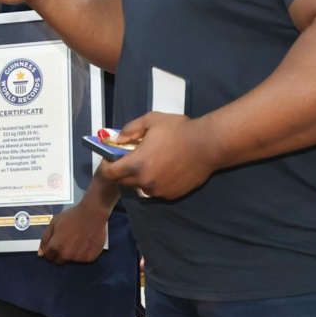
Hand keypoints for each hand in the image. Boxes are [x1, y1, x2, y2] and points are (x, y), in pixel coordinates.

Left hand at [38, 198, 108, 264]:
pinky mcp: (89, 258)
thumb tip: (41, 254)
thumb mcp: (54, 223)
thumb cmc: (72, 216)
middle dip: (60, 253)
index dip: (52, 249)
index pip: (49, 256)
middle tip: (68, 241)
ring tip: (79, 239)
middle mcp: (66, 255)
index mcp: (55, 247)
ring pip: (72, 260)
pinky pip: (83, 259)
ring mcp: (78, 258)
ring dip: (73, 253)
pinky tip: (86, 242)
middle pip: (59, 261)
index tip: (58, 242)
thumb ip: (45, 239)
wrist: (93, 214)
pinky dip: (84, 253)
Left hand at [99, 112, 220, 200]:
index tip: (112, 157)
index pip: (109, 173)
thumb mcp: (150, 121)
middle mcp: (144, 182)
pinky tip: (166, 169)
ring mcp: (158, 191)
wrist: (208, 145)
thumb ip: (129, 130)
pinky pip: (156, 191)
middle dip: (123, 170)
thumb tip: (116, 140)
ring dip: (140, 177)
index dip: (107, 164)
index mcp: (136, 164)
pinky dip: (155, 182)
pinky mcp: (171, 195)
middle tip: (133, 156)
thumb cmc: (178, 130)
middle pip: (123, 181)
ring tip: (151, 162)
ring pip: (140, 187)